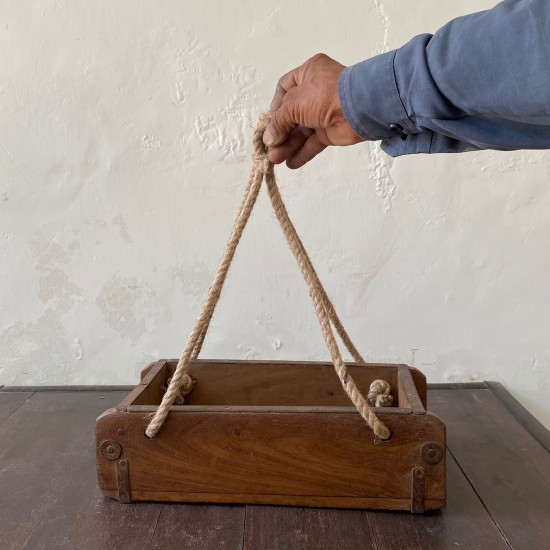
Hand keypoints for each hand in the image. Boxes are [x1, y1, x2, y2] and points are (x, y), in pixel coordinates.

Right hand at [264, 53, 363, 168]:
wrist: (359, 108)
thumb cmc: (324, 95)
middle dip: (279, 133)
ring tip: (275, 159)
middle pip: (291, 115)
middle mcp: (315, 92)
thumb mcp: (293, 104)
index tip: (268, 123)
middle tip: (269, 149)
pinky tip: (290, 163)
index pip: (284, 89)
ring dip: (288, 145)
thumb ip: (279, 122)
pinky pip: (312, 143)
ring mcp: (323, 113)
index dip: (274, 107)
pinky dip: (302, 153)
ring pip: (301, 131)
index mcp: (307, 74)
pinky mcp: (330, 131)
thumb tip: (268, 138)